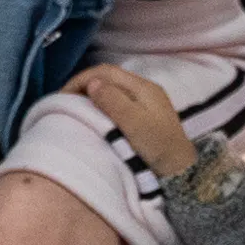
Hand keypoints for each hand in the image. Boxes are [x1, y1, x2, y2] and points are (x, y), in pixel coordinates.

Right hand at [68, 62, 194, 177]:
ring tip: (75, 108)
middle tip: (64, 102)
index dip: (81, 79)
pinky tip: (94, 116)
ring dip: (92, 94)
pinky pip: (118, 101)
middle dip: (84, 85)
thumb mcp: (134, 124)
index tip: (62, 96)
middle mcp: (146, 90)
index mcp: (143, 87)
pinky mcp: (146, 115)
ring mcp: (147, 102)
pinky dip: (102, 104)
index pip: (106, 71)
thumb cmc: (158, 148)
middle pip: (109, 77)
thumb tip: (92, 82)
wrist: (181, 172)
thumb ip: (114, 101)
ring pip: (113, 89)